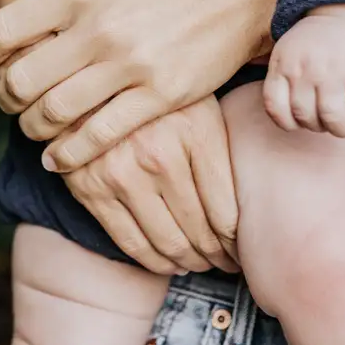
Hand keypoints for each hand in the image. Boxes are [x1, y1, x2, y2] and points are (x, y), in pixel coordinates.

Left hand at [0, 0, 280, 172]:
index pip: (4, 31)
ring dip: (32, 128)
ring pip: (55, 114)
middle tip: (6, 100)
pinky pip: (100, 136)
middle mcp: (99, 29)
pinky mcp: (161, 96)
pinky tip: (61, 156)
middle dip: (3, 97)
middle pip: (21, 80)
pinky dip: (71, 154)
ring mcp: (131, 66)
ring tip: (33, 126)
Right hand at [62, 96, 240, 275]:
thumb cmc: (157, 94)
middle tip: (228, 263)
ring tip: (203, 264)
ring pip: (167, 242)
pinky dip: (155, 262)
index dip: (239, 240)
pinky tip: (171, 263)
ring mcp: (121, 174)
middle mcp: (158, 155)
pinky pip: (130, 242)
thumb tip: (256, 200)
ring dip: (190, 262)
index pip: (227, 211)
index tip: (244, 248)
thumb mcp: (199, 102)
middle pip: (200, 230)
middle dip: (219, 256)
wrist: (88, 80)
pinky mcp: (91, 189)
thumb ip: (223, 144)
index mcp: (195, 131)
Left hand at [264, 5, 344, 141]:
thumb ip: (279, 74)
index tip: (300, 124)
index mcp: (284, 63)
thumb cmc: (320, 37)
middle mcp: (306, 68)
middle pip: (306, 117)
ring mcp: (335, 71)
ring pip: (334, 120)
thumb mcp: (288, 47)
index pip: (274, 107)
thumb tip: (276, 111)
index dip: (287, 123)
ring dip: (343, 131)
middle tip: (328, 123)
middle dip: (318, 127)